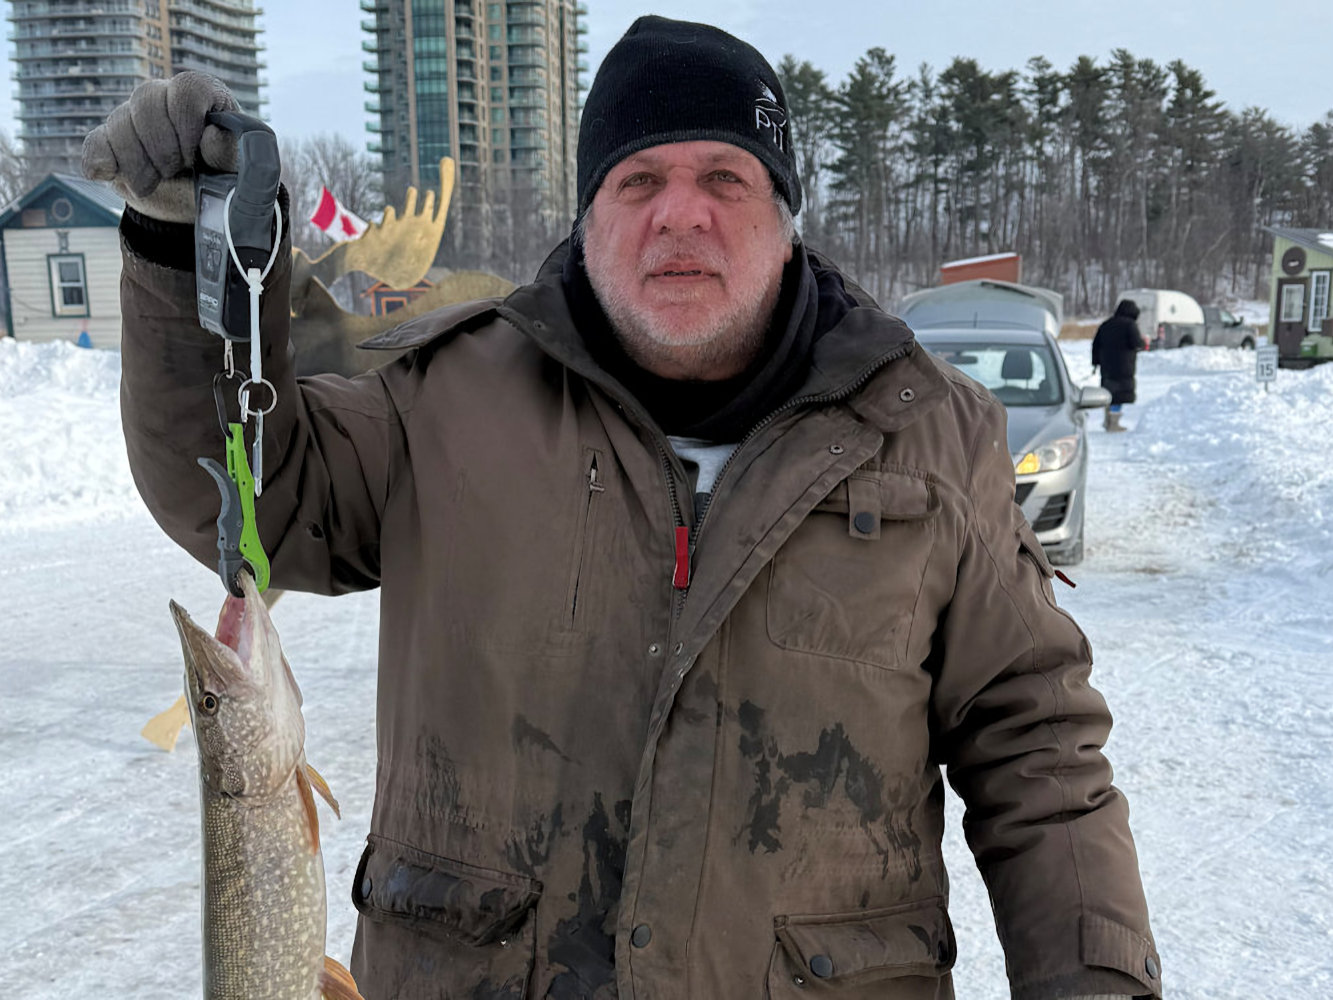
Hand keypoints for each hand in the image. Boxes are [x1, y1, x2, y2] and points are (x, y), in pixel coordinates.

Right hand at [82, 72, 240, 222]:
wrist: (193, 208)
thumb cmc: (220, 180)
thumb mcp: (232, 170)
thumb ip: (227, 152)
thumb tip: (212, 134)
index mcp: (201, 97)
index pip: (186, 88)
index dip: (186, 122)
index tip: (192, 155)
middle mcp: (163, 98)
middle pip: (146, 99)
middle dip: (160, 145)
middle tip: (174, 171)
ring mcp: (132, 118)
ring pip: (118, 121)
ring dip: (136, 162)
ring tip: (153, 184)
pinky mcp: (109, 143)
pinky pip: (95, 144)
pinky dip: (101, 162)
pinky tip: (112, 176)